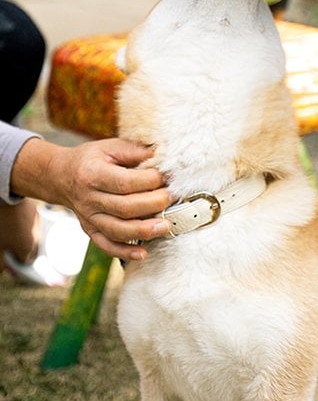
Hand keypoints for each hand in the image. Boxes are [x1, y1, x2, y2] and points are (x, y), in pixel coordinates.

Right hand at [11, 137, 171, 260]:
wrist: (61, 176)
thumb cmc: (92, 159)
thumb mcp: (110, 147)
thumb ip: (135, 151)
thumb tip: (163, 157)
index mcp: (93, 174)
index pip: (125, 182)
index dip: (150, 181)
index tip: (168, 178)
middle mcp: (89, 198)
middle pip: (124, 208)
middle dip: (153, 205)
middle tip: (173, 198)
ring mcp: (89, 217)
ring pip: (117, 230)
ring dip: (144, 231)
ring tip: (166, 226)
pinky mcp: (90, 230)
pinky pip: (106, 245)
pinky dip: (125, 252)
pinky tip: (143, 253)